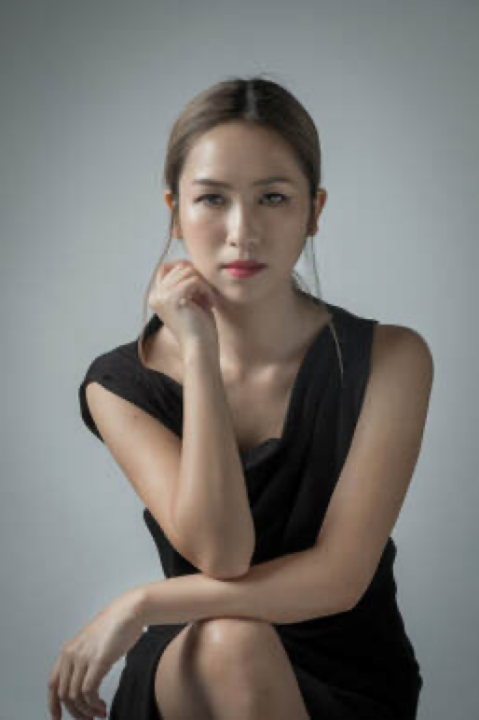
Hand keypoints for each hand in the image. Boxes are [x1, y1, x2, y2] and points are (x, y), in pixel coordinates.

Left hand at [47, 589, 144, 718]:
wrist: (128, 611)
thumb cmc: (116, 626)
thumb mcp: (92, 644)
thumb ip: (84, 660)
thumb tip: (85, 685)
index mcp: (68, 651)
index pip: (53, 683)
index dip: (53, 704)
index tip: (58, 718)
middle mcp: (71, 655)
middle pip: (64, 695)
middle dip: (75, 712)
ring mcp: (83, 658)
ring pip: (76, 697)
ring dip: (87, 711)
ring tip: (99, 713)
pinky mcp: (97, 661)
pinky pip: (89, 692)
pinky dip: (94, 705)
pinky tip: (102, 705)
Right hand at [148, 260, 219, 355]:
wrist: (200, 348)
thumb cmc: (199, 327)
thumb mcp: (190, 301)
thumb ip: (185, 284)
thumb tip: (187, 263)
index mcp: (156, 297)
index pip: (166, 267)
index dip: (184, 268)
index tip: (200, 282)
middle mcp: (155, 296)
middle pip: (179, 267)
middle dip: (197, 278)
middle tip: (206, 296)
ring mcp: (162, 297)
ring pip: (187, 271)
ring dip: (203, 284)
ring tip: (208, 300)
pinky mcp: (172, 299)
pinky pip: (194, 280)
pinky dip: (206, 289)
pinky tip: (210, 303)